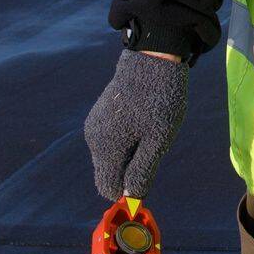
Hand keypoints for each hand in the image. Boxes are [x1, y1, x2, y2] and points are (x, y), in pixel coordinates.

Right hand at [84, 50, 190, 199]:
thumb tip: (130, 196)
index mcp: (106, 148)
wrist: (152, 58)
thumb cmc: (160, 99)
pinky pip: (111, 140)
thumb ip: (142, 170)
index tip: (149, 173)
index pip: (108, 188)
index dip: (129, 189)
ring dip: (131, 152)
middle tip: (153, 143)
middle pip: (110, 172)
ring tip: (149, 127)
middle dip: (131, 168)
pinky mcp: (99, 115)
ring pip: (111, 156)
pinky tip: (142, 118)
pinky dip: (127, 138)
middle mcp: (93, 139)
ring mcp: (95, 125)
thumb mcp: (158, 139)